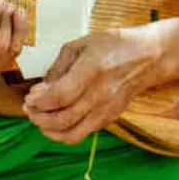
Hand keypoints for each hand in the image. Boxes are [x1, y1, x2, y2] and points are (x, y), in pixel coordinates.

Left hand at [22, 27, 162, 143]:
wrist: (148, 57)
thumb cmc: (113, 45)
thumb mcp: (81, 45)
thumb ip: (58, 68)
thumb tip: (40, 90)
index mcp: (92, 69)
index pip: (59, 96)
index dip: (39, 102)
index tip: (30, 97)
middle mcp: (101, 93)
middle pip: (62, 119)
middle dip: (38, 117)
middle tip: (29, 109)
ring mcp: (107, 109)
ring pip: (71, 134)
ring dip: (49, 130)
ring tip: (40, 119)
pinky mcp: (110, 118)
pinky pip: (82, 134)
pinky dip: (64, 132)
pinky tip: (56, 122)